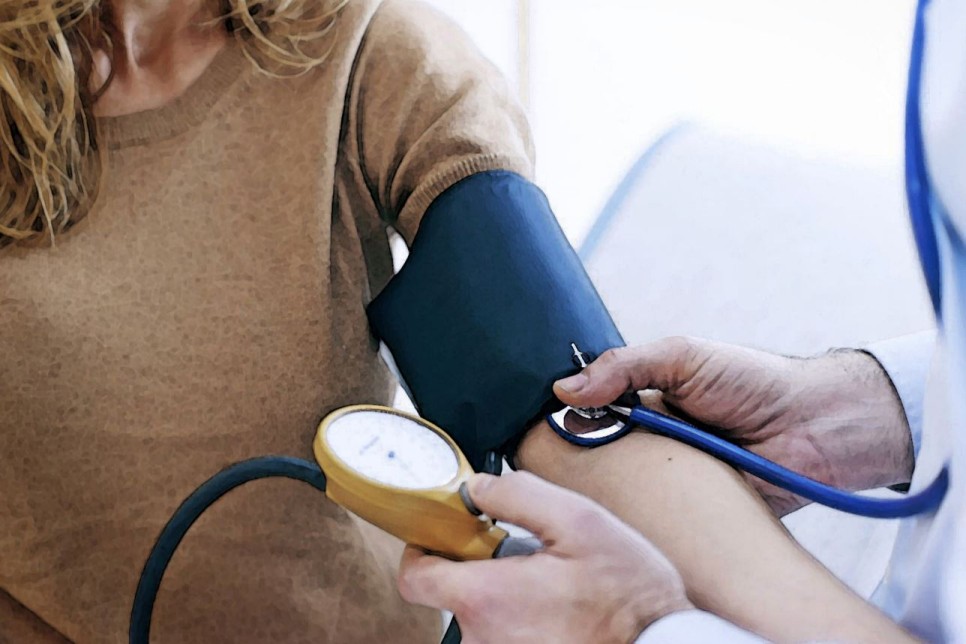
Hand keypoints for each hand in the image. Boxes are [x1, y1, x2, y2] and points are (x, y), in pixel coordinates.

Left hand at [397, 472, 692, 643]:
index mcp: (486, 599)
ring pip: (482, 620)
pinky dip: (523, 624)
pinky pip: (504, 640)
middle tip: (526, 560)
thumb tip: (477, 488)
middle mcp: (483, 641)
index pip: (415, 578)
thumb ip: (518, 495)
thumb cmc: (629, 597)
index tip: (448, 536)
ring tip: (553, 590)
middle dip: (480, 572)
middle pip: (452, 597)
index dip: (424, 550)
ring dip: (506, 602)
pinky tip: (559, 614)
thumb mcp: (580, 522)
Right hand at [554, 337, 914, 515]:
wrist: (818, 426)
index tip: (537, 431)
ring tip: (585, 493)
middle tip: (552, 468)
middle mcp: (649, 442)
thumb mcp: (684, 357)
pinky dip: (643, 519)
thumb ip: (627, 366)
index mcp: (642, 403)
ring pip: (622, 492)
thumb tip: (565, 389)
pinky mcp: (691, 512)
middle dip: (578, 463)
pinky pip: (658, 520)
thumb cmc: (754, 382)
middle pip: (596, 457)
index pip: (587, 415)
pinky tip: (624, 518)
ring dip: (610, 492)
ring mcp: (670, 478)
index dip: (565, 422)